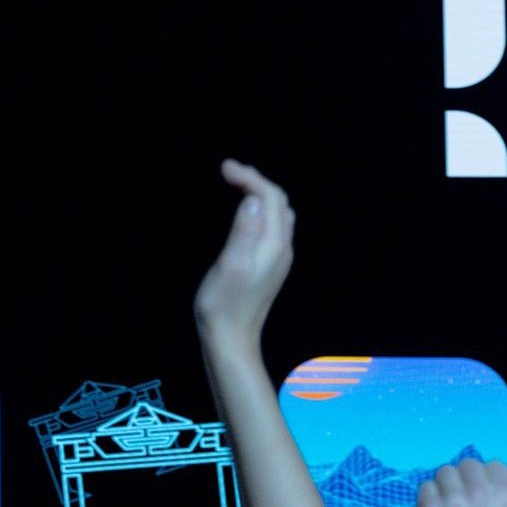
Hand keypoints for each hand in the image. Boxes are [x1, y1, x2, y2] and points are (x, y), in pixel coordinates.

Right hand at [192, 160, 293, 350]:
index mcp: (274, 244)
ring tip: (236, 184)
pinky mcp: (269, 266)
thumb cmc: (224, 304)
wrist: (231, 338)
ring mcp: (277, 258)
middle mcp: (282, 248)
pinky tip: (244, 213)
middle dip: (256, 181)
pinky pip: (271, 227)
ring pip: (278, 214)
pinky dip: (259, 210)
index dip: (250, 177)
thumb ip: (244, 232)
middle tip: (228, 171)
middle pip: (279, 203)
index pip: (270, 198)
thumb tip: (252, 201)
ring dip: (260, 194)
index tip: (224, 168)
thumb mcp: (229, 266)